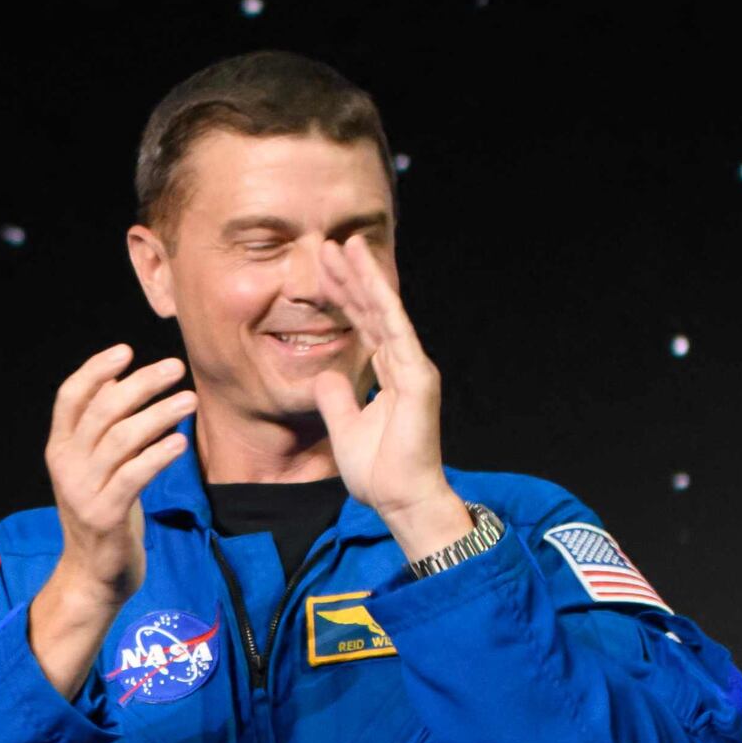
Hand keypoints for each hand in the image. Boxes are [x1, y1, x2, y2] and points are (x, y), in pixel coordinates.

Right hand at [26, 345, 193, 698]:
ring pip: (121, 438)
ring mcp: (83, 492)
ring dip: (159, 414)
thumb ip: (104, 434)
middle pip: (102, 410)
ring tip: (189, 400)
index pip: (70, 397)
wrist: (93, 576)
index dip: (96, 370)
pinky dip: (159, 454)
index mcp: (59, 450)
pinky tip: (180, 442)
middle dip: (141, 383)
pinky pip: (135, 474)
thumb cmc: (104, 515)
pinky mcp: (105, 516)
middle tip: (176, 368)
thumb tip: (129, 384)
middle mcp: (66, 466)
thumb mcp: (94, 471)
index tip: (127, 351)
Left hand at [307, 234, 471, 560]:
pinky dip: (383, 304)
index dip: (344, 296)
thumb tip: (324, 376)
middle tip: (329, 244)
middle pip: (372, 310)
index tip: (323, 269)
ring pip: (385, 312)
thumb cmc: (379, 471)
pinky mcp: (418, 376)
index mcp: (387, 373)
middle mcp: (402, 363)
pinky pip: (396, 332)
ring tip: (344, 246)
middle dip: (351, 276)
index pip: (362, 324)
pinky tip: (369, 279)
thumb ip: (336, 399)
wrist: (401, 498)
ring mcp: (413, 367)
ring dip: (364, 278)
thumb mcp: (345, 428)